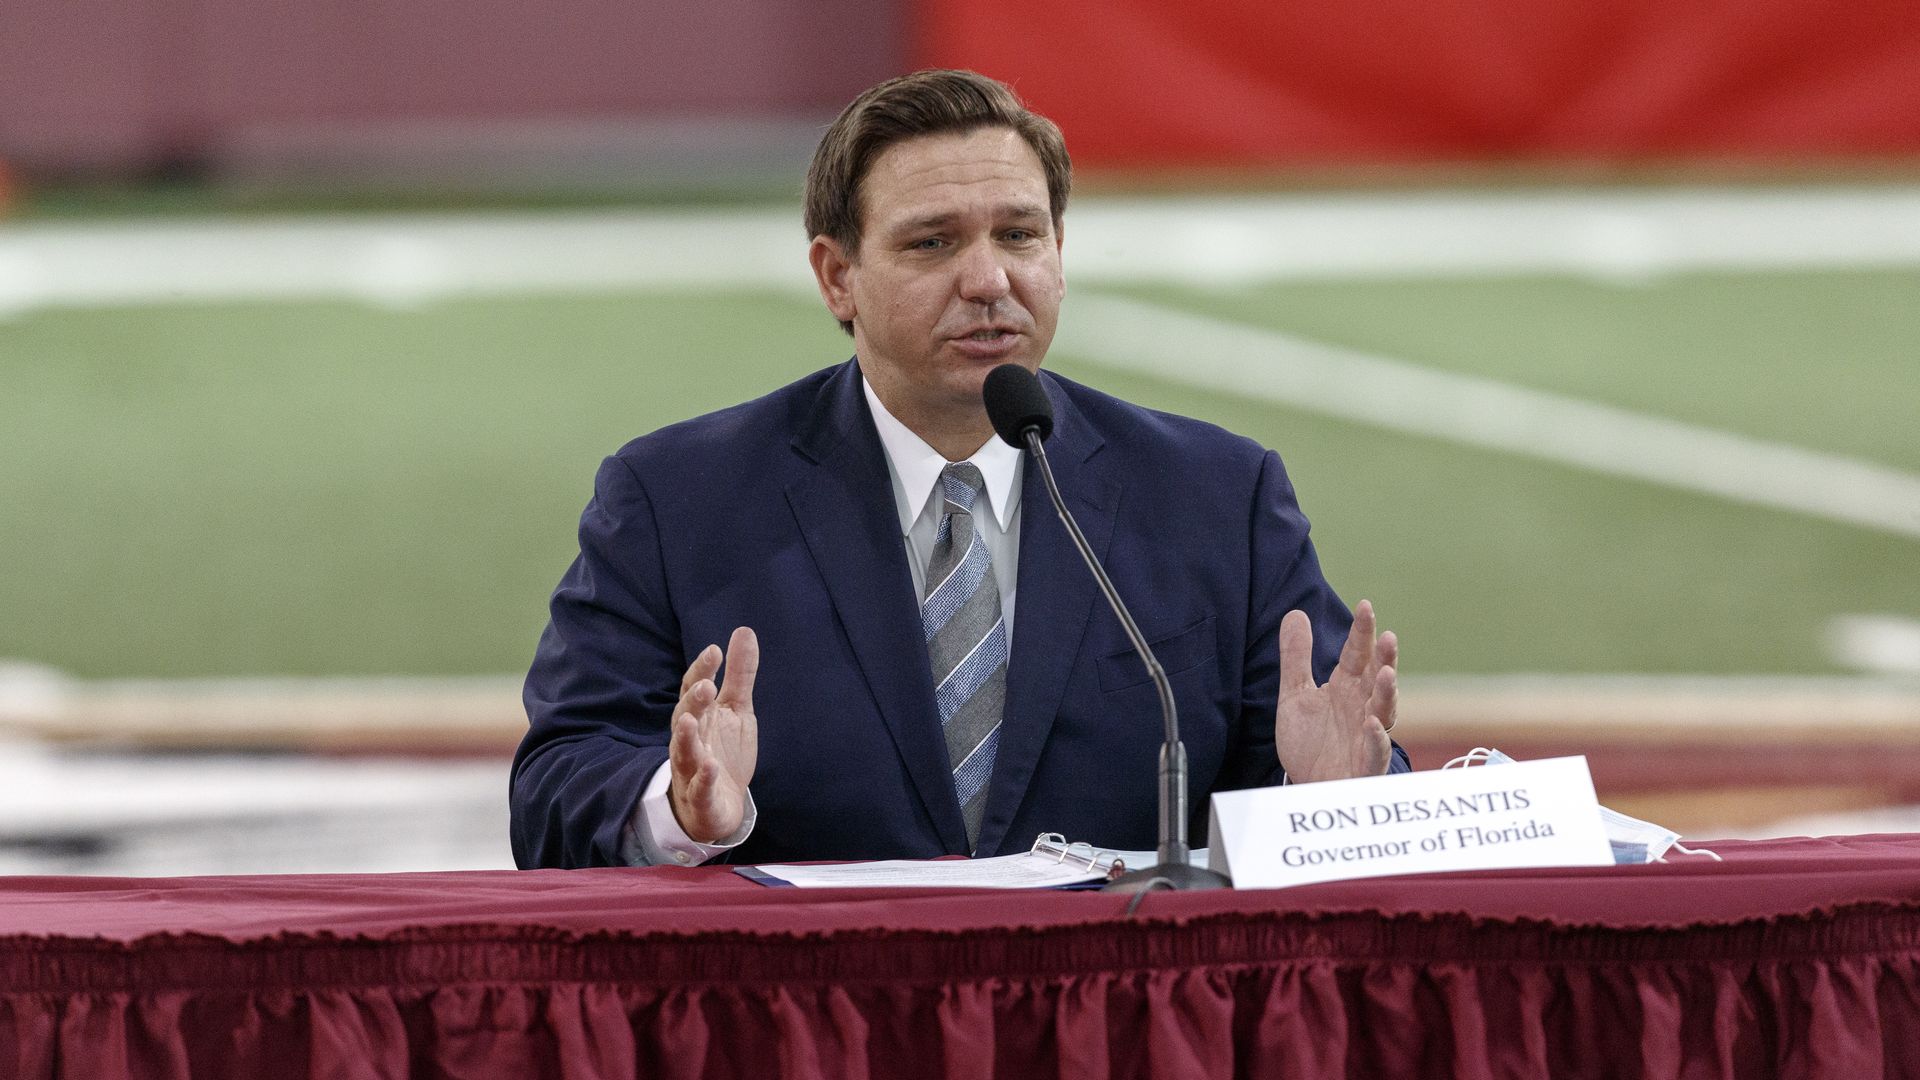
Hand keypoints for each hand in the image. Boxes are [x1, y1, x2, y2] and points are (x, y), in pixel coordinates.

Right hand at [667, 626, 758, 842]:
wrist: (720, 806)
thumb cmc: (723, 752)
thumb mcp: (736, 710)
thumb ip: (739, 675)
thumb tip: (744, 630)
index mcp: (699, 717)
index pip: (694, 690)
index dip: (702, 670)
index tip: (715, 651)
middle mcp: (689, 741)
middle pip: (684, 718)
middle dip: (692, 702)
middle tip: (705, 685)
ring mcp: (690, 770)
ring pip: (682, 753)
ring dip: (686, 738)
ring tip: (691, 722)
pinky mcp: (700, 798)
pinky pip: (698, 789)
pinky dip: (703, 779)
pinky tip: (711, 768)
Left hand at [1276, 600, 1396, 782]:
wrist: (1307, 786)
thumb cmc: (1310, 742)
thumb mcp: (1295, 695)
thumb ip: (1297, 658)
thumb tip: (1296, 613)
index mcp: (1347, 688)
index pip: (1357, 655)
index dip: (1362, 632)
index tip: (1365, 606)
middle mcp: (1362, 707)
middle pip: (1376, 678)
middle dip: (1384, 658)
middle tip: (1388, 637)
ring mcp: (1367, 735)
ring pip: (1383, 711)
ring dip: (1387, 693)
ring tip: (1387, 674)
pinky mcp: (1366, 764)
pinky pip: (1375, 750)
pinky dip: (1376, 738)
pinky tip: (1372, 724)